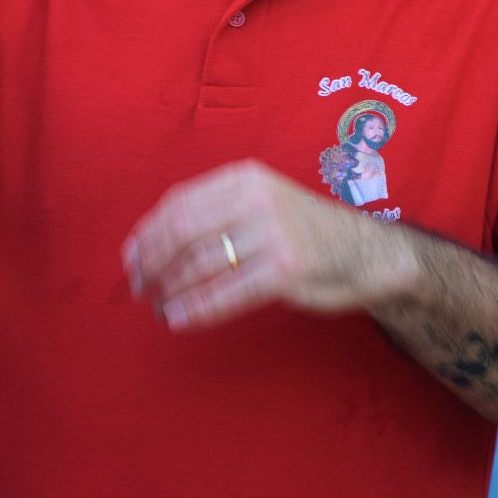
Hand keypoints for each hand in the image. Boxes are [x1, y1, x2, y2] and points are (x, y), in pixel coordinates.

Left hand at [123, 160, 377, 330]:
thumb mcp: (261, 202)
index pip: (179, 202)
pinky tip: (179, 318)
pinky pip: (227, 292)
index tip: (130, 259)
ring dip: (172, 290)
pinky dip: (196, 308)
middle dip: (152, 263)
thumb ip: (215, 212)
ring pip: (201, 264)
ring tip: (159, 305)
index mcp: (244, 178)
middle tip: (138, 287)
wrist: (366, 252)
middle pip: (182, 231)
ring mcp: (272, 233)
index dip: (147, 233)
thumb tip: (152, 242)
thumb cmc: (303, 231)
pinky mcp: (285, 269)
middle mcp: (255, 199)